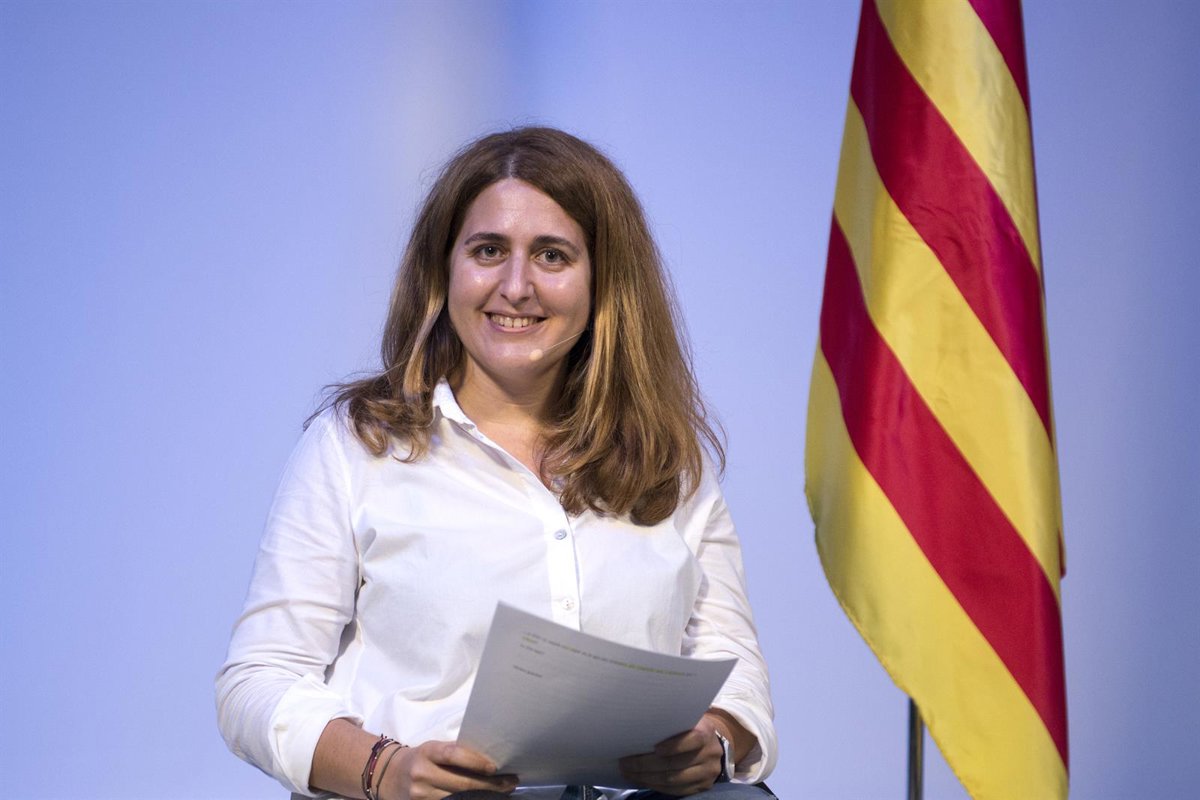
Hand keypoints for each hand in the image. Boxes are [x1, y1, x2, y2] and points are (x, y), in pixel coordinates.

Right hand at [379, 740, 518, 799]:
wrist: (388, 775)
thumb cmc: (420, 758)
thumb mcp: (433, 749)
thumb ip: (456, 753)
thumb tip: (490, 760)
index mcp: (427, 752)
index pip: (453, 754)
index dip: (476, 761)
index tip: (495, 767)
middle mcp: (422, 773)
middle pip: (461, 783)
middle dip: (490, 785)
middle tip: (511, 783)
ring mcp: (421, 795)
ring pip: (458, 799)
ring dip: (483, 797)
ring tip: (503, 793)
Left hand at [618, 713, 728, 795]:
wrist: (711, 744)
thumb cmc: (689, 728)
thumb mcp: (686, 720)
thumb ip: (670, 724)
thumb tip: (637, 731)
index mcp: (706, 731)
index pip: (693, 739)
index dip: (674, 746)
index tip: (655, 748)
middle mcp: (710, 752)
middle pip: (676, 763)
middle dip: (646, 765)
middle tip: (626, 763)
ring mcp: (708, 772)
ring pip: (674, 780)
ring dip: (648, 778)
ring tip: (630, 773)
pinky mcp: (704, 786)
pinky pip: (677, 791)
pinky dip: (658, 786)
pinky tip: (643, 781)